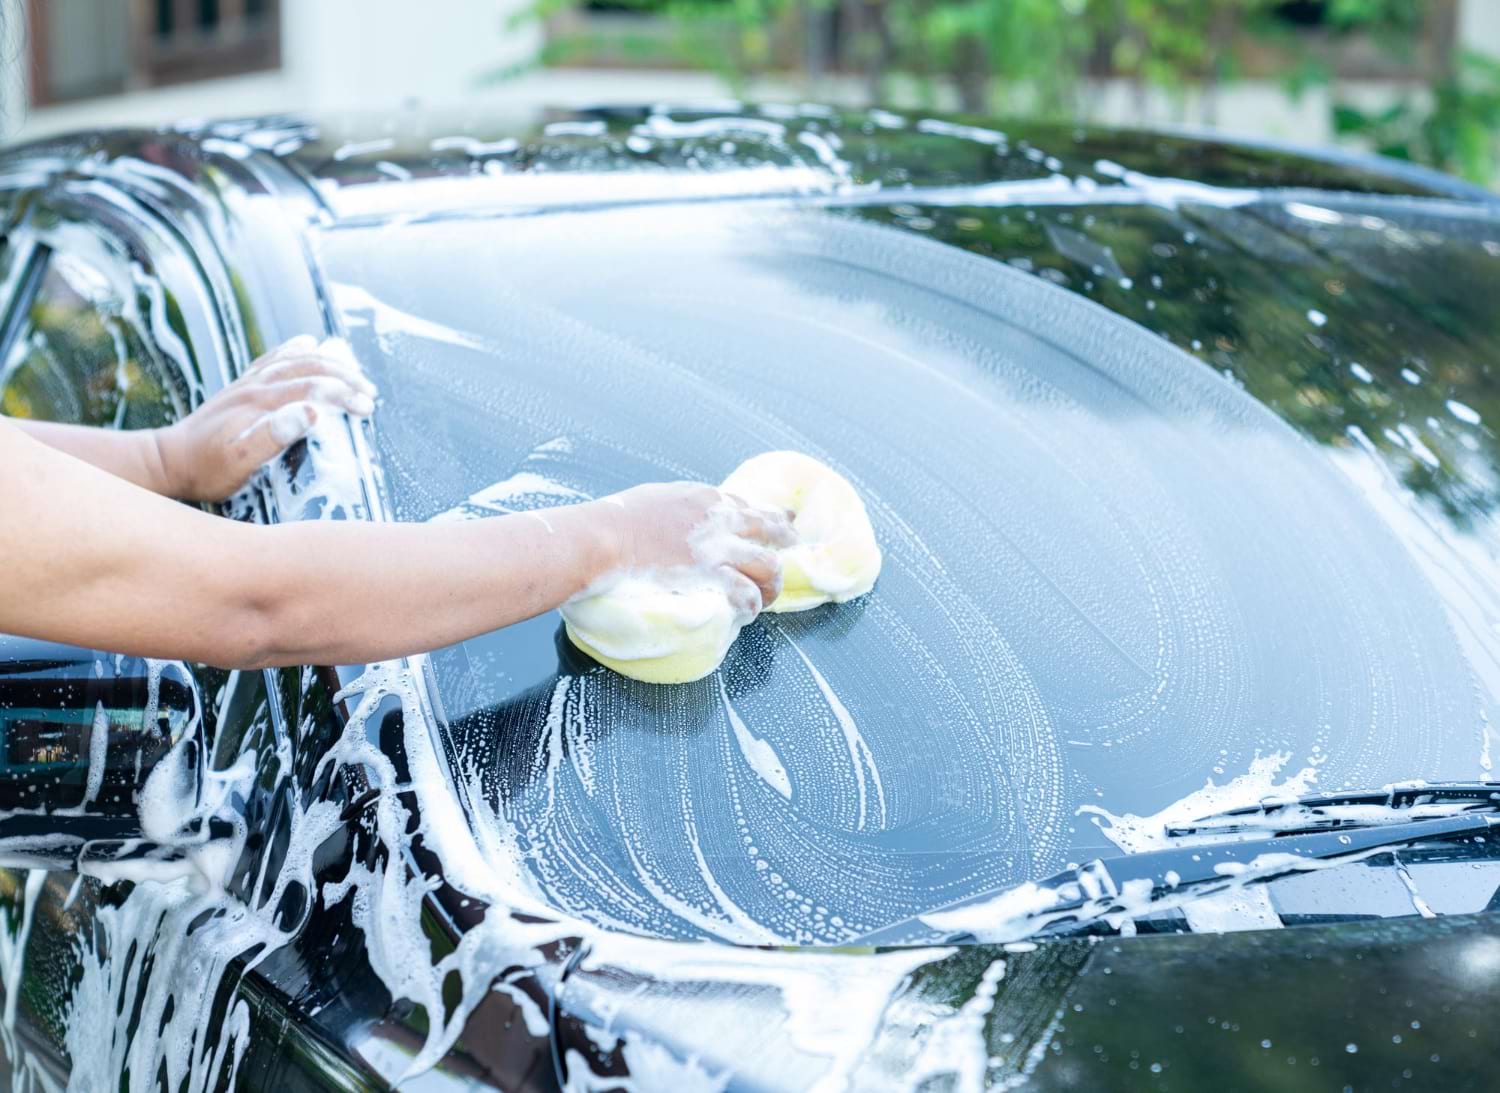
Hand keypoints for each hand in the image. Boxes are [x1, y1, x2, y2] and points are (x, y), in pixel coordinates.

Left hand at [154, 335, 376, 501]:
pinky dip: (295, 349)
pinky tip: (308, 343)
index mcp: (260, 403)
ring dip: (329, 363)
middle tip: (370, 394)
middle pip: (309, 368)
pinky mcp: (241, 387)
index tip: (367, 409)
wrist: (166, 460)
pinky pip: (273, 359)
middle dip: (345, 378)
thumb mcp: (239, 462)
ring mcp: (247, 383)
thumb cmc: (206, 469)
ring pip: (294, 360)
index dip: (344, 395)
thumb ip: (272, 437)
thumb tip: (311, 413)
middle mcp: (255, 386)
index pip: (313, 388)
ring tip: (354, 373)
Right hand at [595, 482, 795, 611]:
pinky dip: (750, 606)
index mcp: (705, 499)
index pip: (749, 506)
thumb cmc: (614, 521)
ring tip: (765, 597)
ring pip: (769, 566)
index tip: (784, 523)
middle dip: (785, 543)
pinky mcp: (712, 578)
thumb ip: (679, 508)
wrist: (601, 540)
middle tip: (790, 555)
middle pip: (770, 530)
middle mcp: (720, 520)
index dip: (771, 517)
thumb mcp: (655, 499)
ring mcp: (719, 550)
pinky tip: (745, 613)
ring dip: (770, 584)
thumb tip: (682, 517)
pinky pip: (748, 595)